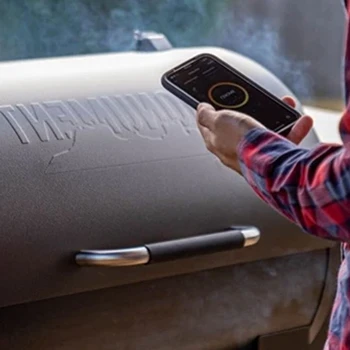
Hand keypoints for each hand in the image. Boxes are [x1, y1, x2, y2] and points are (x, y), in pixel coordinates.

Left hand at [196, 96, 312, 173]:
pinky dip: (294, 129)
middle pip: (236, 125)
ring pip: (262, 130)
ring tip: (282, 106)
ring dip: (274, 116)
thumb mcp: (219, 121)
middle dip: (246, 110)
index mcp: (215, 142)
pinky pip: (283, 140)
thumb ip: (207, 115)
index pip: (206, 125)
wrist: (269, 164)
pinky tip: (300, 121)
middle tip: (251, 101)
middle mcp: (232, 150)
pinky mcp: (270, 156)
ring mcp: (251, 152)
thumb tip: (200, 108)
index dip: (207, 111)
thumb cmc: (242, 144)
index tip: (210, 101)